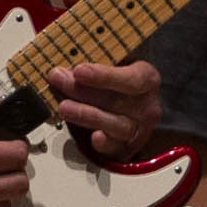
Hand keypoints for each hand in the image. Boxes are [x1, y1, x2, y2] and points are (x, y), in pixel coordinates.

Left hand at [43, 55, 166, 167]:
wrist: (129, 106)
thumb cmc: (118, 82)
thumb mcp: (114, 63)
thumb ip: (95, 60)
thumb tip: (64, 59)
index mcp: (147, 79)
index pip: (131, 78)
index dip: (104, 75)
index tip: (80, 70)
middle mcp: (146, 106)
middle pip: (117, 100)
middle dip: (83, 91)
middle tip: (59, 80)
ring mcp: (137, 128)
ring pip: (115, 125)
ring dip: (86, 115)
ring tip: (64, 107)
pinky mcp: (126, 147)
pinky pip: (115, 147)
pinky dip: (104, 143)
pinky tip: (94, 137)